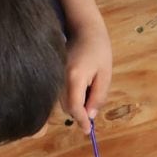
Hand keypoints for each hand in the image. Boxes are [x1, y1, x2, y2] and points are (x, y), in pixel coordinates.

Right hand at [64, 18, 112, 133]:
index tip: (87, 130)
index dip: (81, 121)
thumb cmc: (98, 49)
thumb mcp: (105, 75)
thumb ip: (98, 96)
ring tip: (88, 89)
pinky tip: (80, 85)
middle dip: (80, 112)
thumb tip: (91, 115)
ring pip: (62, 102)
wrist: (82, 26)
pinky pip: (59, 93)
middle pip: (67, 107)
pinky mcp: (52, 73)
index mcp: (74, 78)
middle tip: (93, 106)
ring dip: (75, 104)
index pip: (75, 108)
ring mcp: (54, 75)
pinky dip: (70, 96)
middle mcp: (60, 78)